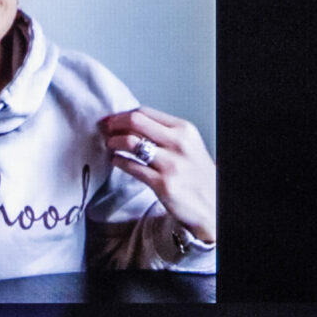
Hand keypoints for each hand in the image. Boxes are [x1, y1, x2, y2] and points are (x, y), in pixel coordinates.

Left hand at [100, 107, 213, 243]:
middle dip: (114, 124)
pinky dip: (118, 161)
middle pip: (135, 121)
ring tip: (109, 146)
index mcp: (184, 129)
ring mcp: (171, 164)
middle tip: (104, 129)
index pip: (145, 112)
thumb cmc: (196, 174)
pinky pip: (131, 167)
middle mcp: (178, 143)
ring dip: (113, 142)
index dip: (122, 114)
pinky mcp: (162, 184)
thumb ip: (164, 133)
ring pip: (130, 142)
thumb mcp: (188, 145)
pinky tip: (116, 161)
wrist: (213, 204)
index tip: (111, 119)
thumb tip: (130, 124)